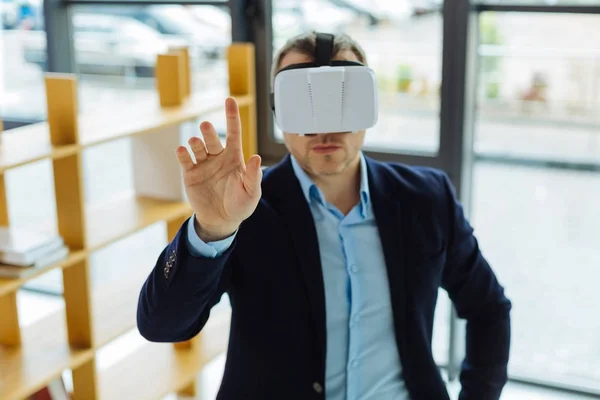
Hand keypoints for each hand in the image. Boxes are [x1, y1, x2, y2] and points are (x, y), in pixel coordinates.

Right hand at [176, 97, 261, 240]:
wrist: (222, 221)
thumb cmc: (240, 205)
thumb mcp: (251, 193)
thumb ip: (253, 176)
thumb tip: (256, 158)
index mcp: (234, 157)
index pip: (234, 133)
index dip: (232, 116)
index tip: (230, 100)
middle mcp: (218, 157)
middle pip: (213, 138)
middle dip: (209, 131)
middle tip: (206, 126)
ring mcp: (203, 164)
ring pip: (198, 147)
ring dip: (196, 142)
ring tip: (195, 143)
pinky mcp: (190, 174)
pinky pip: (185, 160)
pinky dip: (183, 154)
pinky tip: (183, 150)